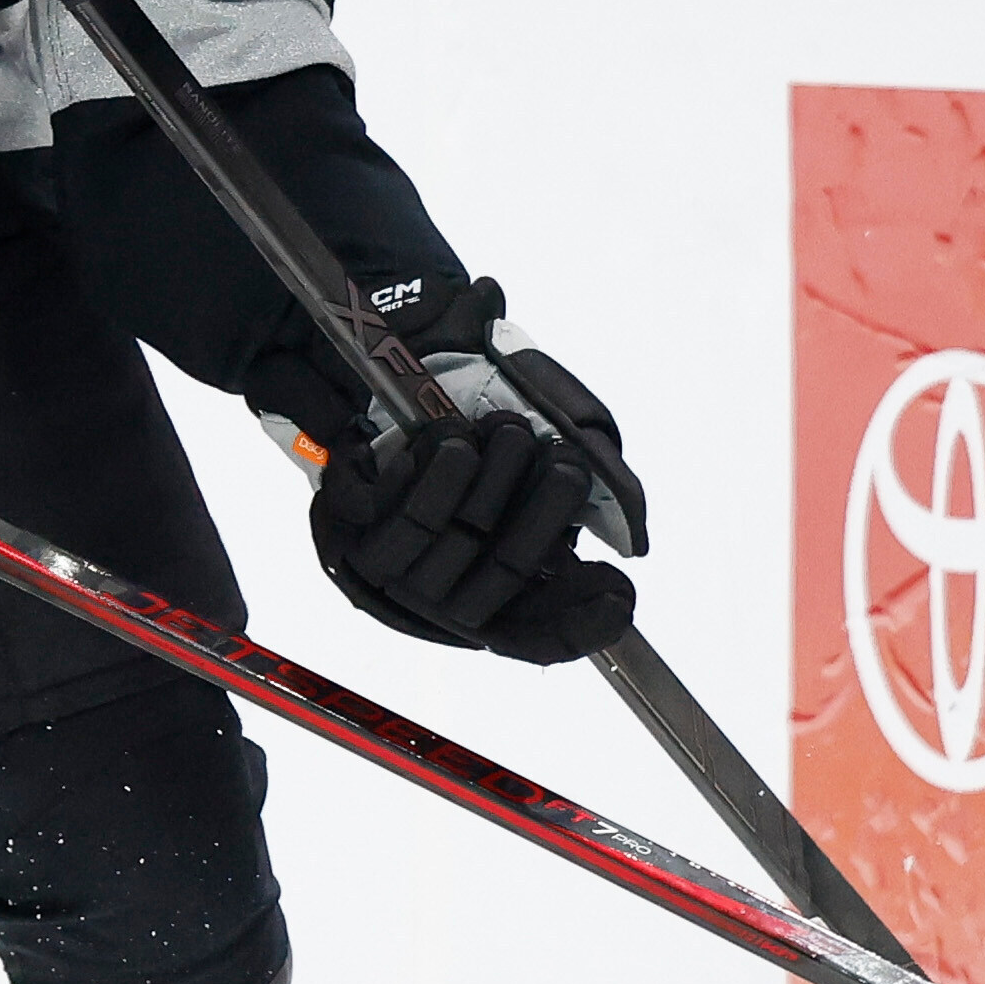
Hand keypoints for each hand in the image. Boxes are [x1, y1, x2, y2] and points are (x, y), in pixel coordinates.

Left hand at [259, 276, 642, 662]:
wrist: (404, 348)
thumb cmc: (485, 398)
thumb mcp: (560, 425)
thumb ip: (601, 477)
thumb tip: (633, 540)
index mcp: (496, 579)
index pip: (540, 635)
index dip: (583, 624)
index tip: (620, 592)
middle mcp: (446, 587)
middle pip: (508, 578)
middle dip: (544, 514)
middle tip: (563, 461)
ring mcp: (395, 564)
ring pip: (461, 545)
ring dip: (494, 481)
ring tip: (505, 430)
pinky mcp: (351, 529)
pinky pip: (410, 521)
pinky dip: (441, 476)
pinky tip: (452, 439)